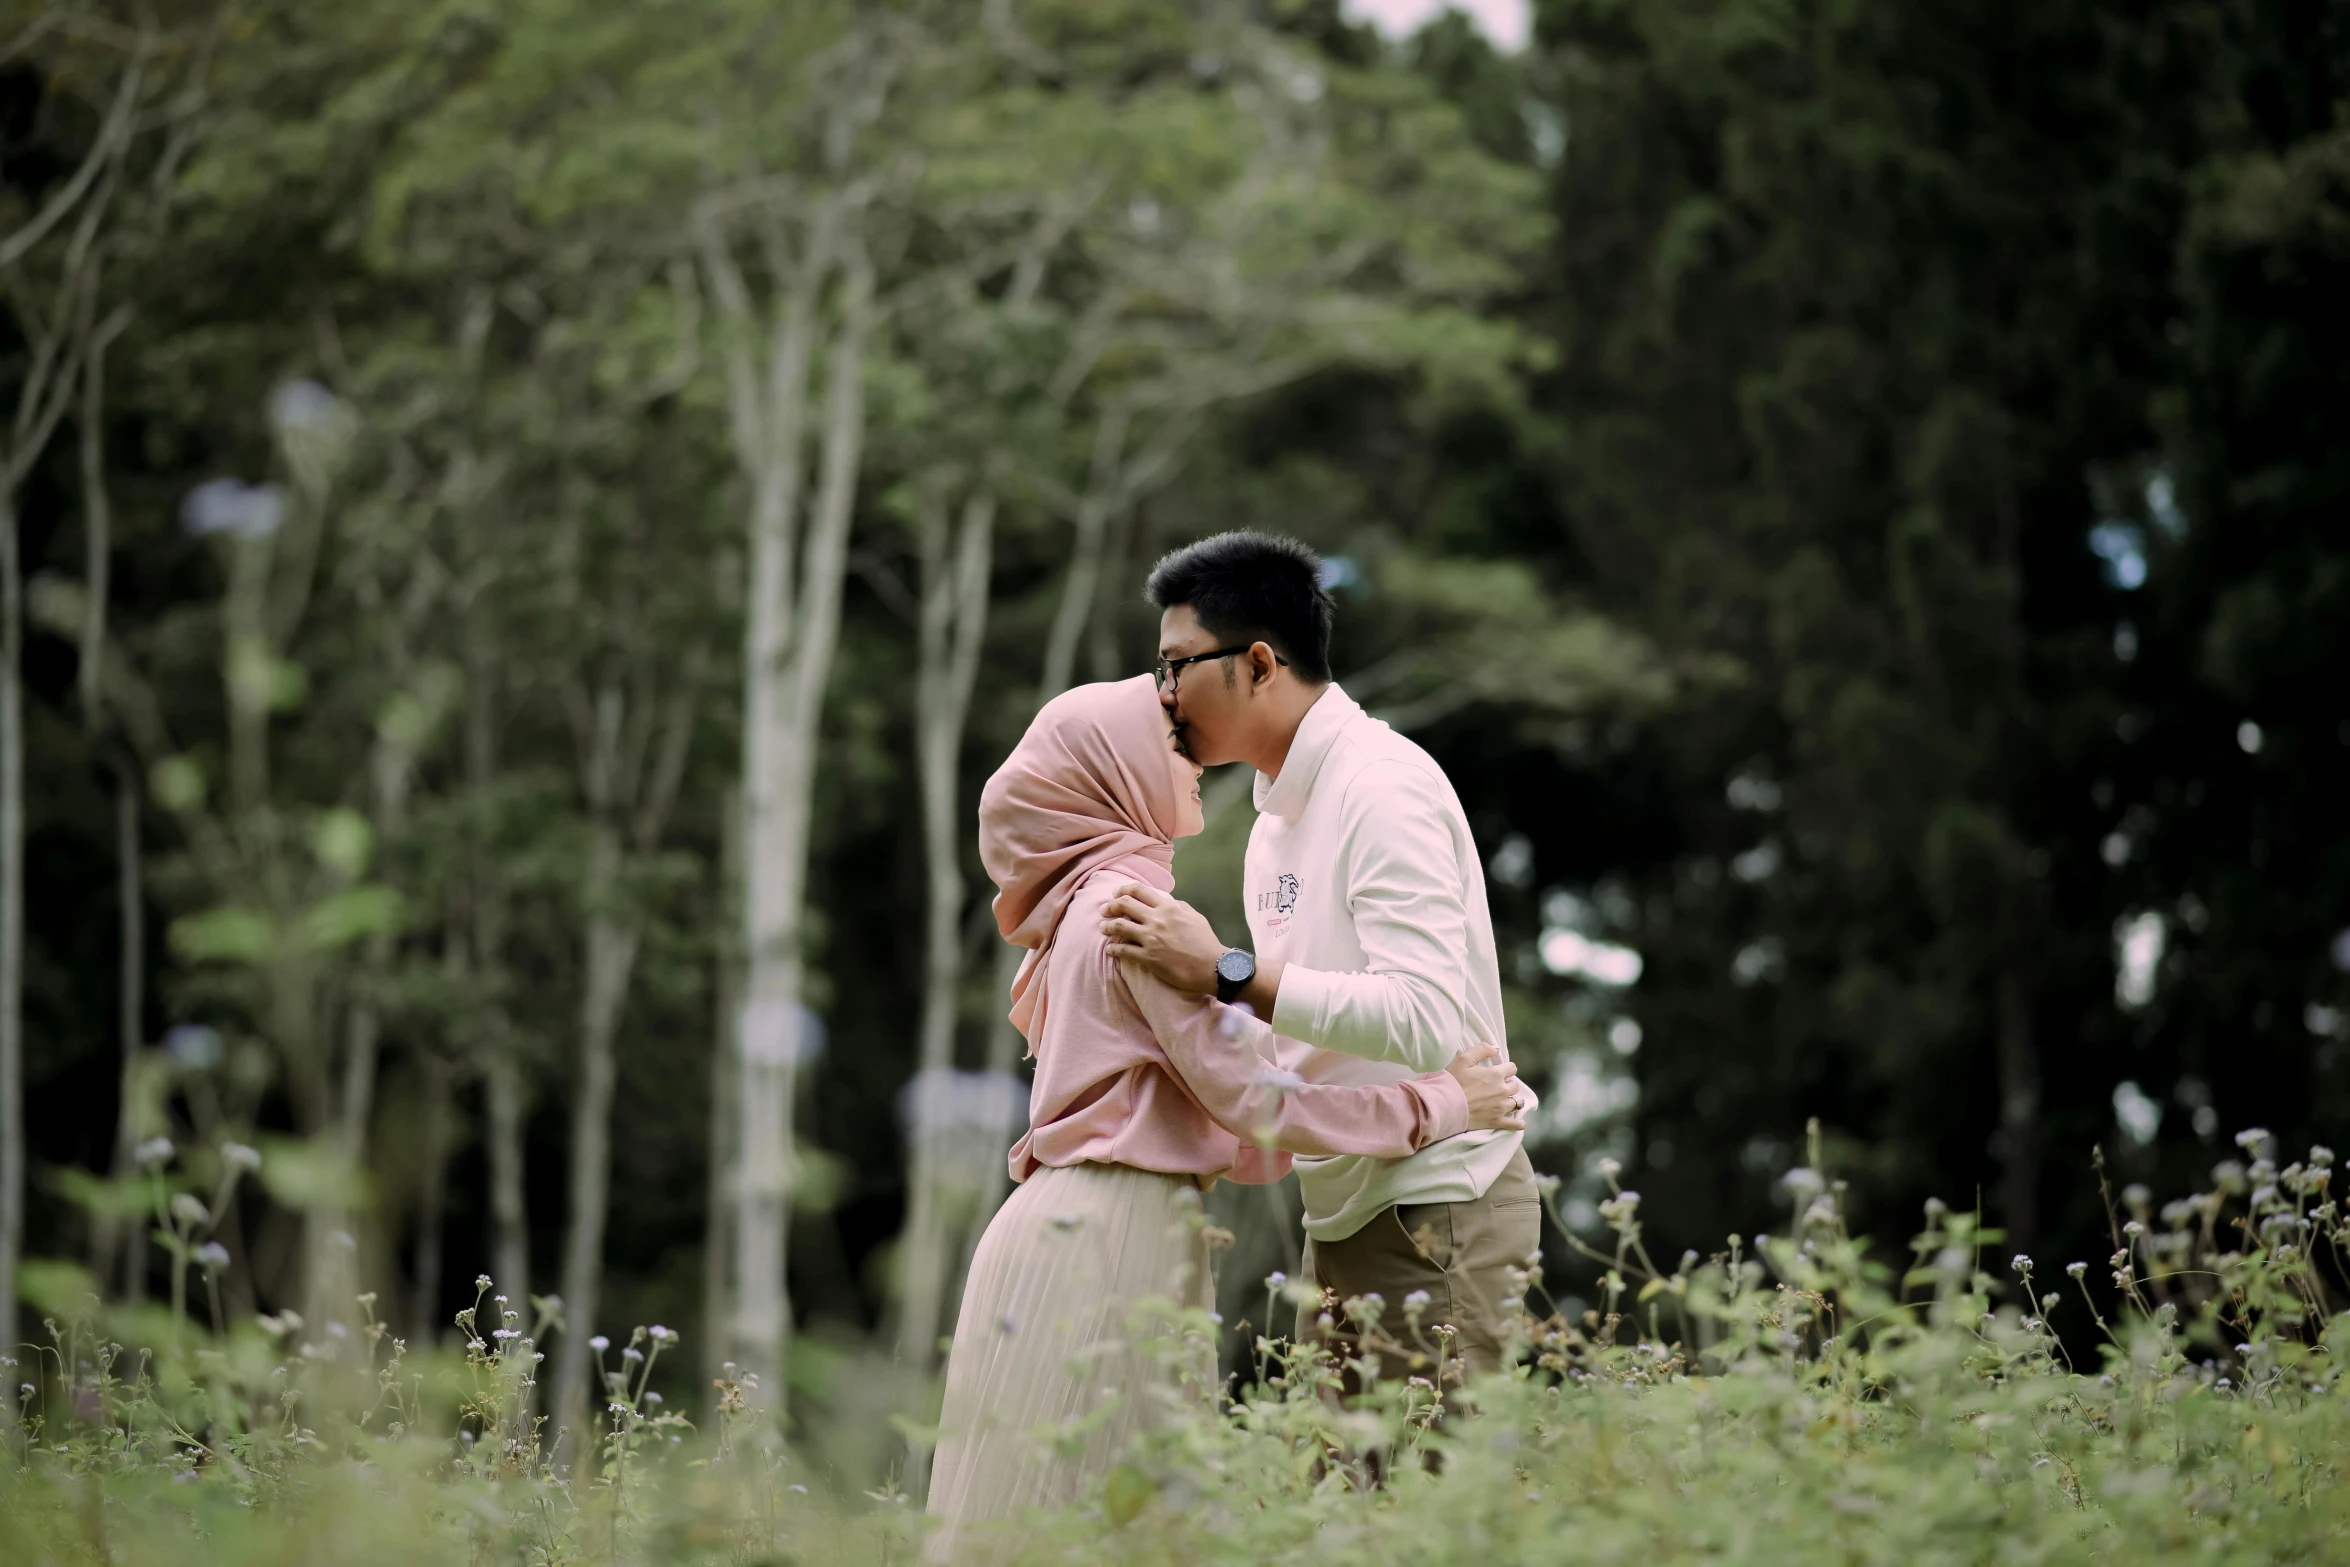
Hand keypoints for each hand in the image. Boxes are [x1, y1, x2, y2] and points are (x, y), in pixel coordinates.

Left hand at [1101, 883, 1224, 994]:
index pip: (1139, 891)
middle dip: (1111, 906)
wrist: (1212, 967)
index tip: (1116, 894)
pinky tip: (1110, 949)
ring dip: (1108, 926)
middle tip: (1105, 910)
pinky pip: (1124, 950)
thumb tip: (1168, 902)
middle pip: (1125, 905)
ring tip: (1103, 927)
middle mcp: (1156, 920)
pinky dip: (1114, 949)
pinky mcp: (1148, 957)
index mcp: (1168, 907)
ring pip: (1120, 926)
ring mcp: (1151, 939)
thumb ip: (1179, 907)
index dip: (1124, 890)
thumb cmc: (1205, 942)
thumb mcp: (1195, 916)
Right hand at [1446, 1043, 1527, 1132]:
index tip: (1499, 1071)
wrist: (1444, 1106)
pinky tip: (1520, 1123)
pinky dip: (1518, 1124)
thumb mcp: (1463, 1059)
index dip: (1505, 1068)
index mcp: (1496, 1074)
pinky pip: (1513, 1124)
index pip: (1512, 1068)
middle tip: (1498, 1086)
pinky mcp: (1496, 1121)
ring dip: (1514, 1100)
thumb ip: (1482, 1050)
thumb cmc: (1452, 1081)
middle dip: (1508, 1084)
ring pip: (1517, 1103)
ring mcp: (1501, 1107)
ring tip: (1507, 1101)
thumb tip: (1496, 1048)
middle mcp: (1502, 1091)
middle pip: (1515, 1086)